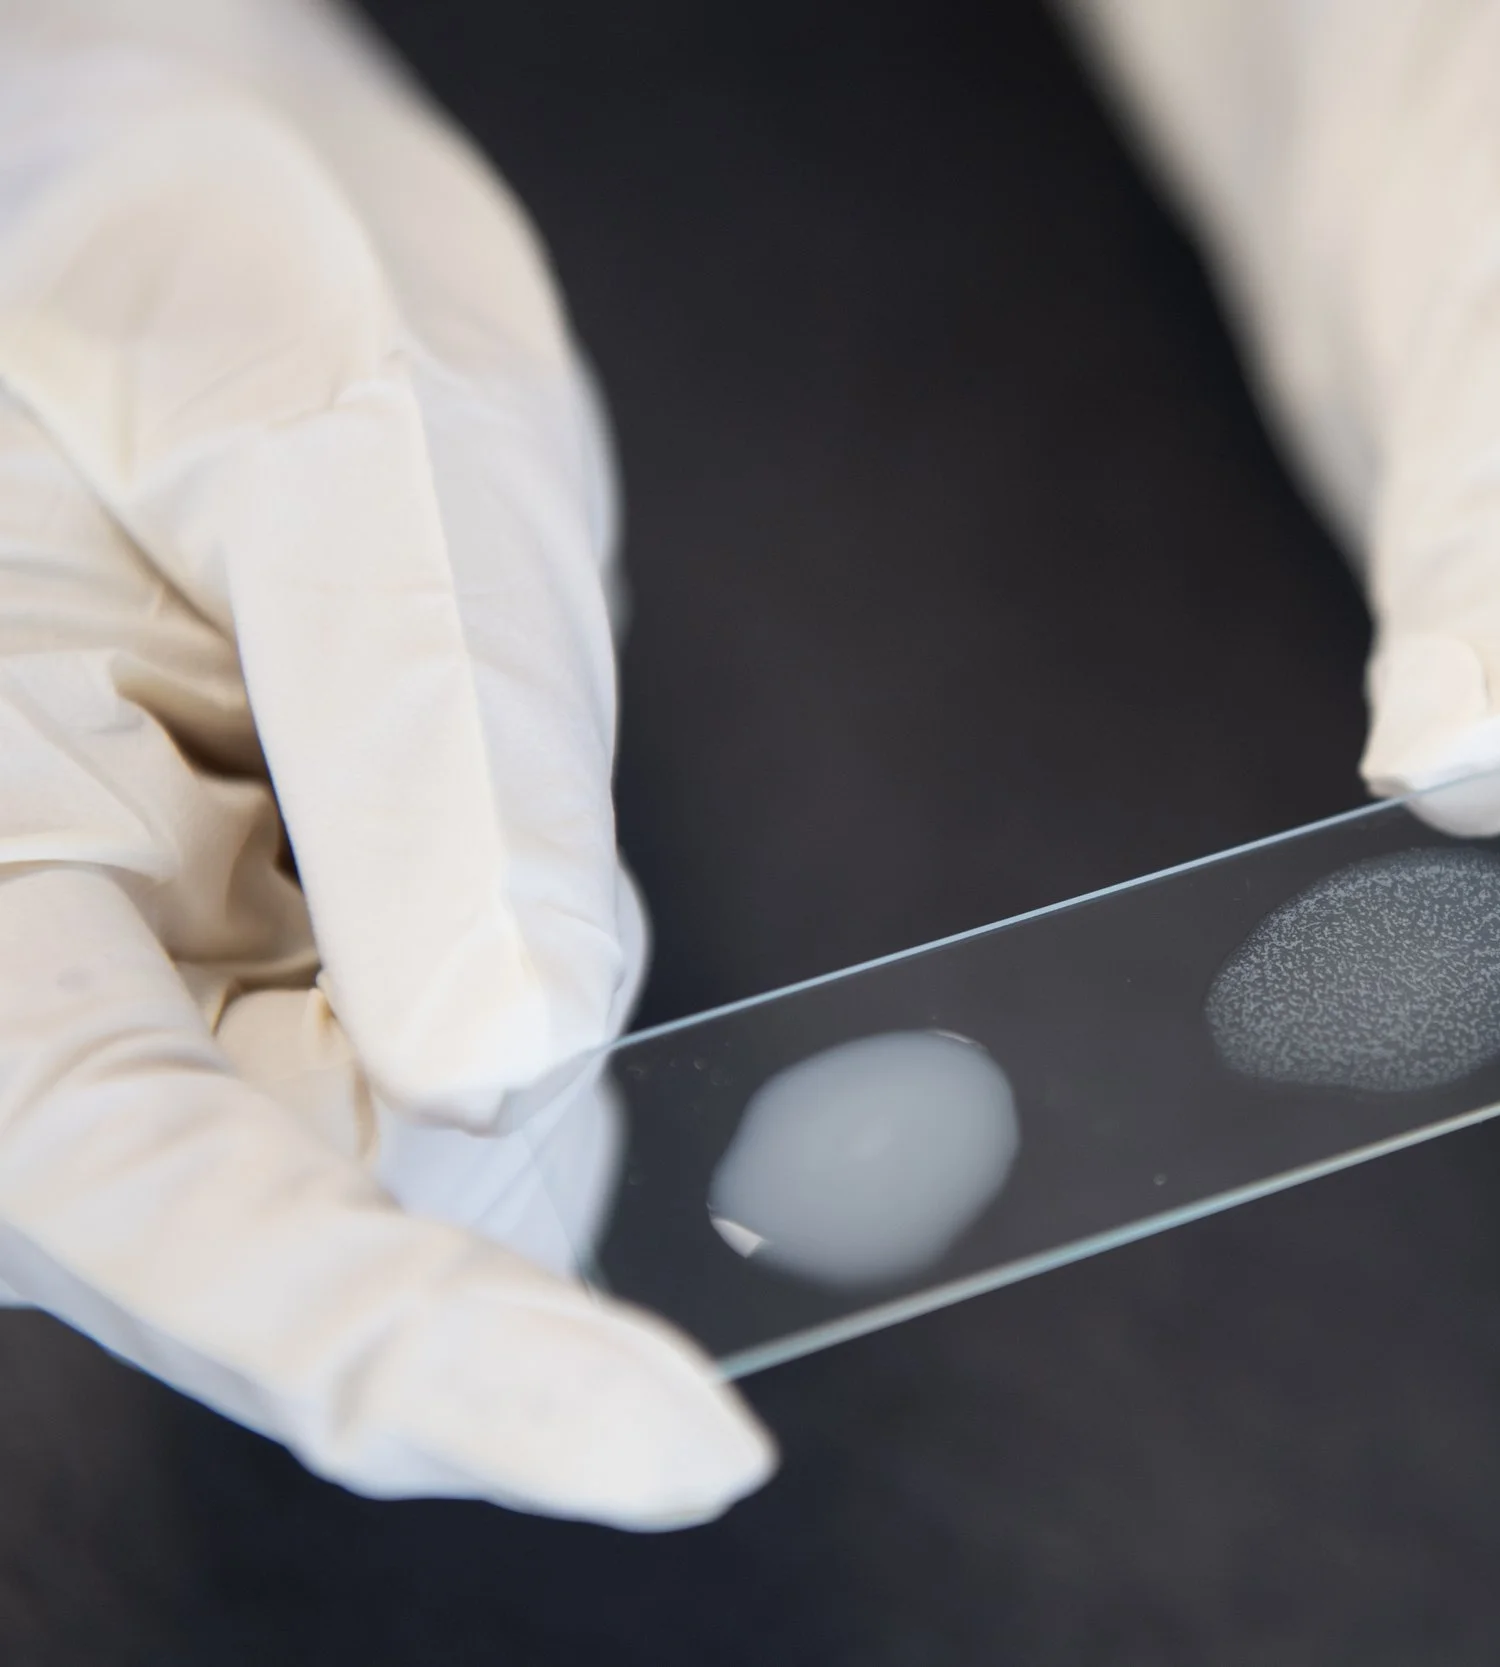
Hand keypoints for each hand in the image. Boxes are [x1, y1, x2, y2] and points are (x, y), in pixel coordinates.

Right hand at [0, 2, 769, 1520]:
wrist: (212, 181)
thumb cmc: (223, 247)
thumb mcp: (356, 447)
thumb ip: (429, 750)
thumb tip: (517, 1063)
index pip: (141, 1186)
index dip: (398, 1350)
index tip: (667, 1448)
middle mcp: (31, 946)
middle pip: (262, 1236)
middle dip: (490, 1285)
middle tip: (666, 1253)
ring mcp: (153, 956)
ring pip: (370, 1173)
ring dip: (524, 1133)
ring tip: (550, 860)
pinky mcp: (269, 934)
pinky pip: (423, 1067)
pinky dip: (532, 1051)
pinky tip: (535, 906)